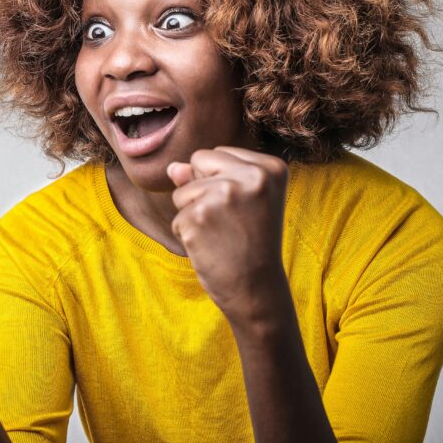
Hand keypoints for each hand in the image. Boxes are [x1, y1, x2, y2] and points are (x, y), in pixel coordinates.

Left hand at [167, 146, 289, 325]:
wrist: (256, 290)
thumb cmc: (251, 244)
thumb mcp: (242, 202)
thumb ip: (206, 177)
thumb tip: (172, 167)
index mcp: (270, 167)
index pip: (217, 153)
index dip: (221, 182)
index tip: (245, 209)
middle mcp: (251, 176)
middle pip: (198, 160)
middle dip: (202, 189)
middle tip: (230, 221)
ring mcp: (224, 195)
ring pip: (182, 190)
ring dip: (193, 214)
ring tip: (221, 234)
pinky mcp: (199, 216)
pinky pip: (177, 216)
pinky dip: (187, 234)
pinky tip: (210, 247)